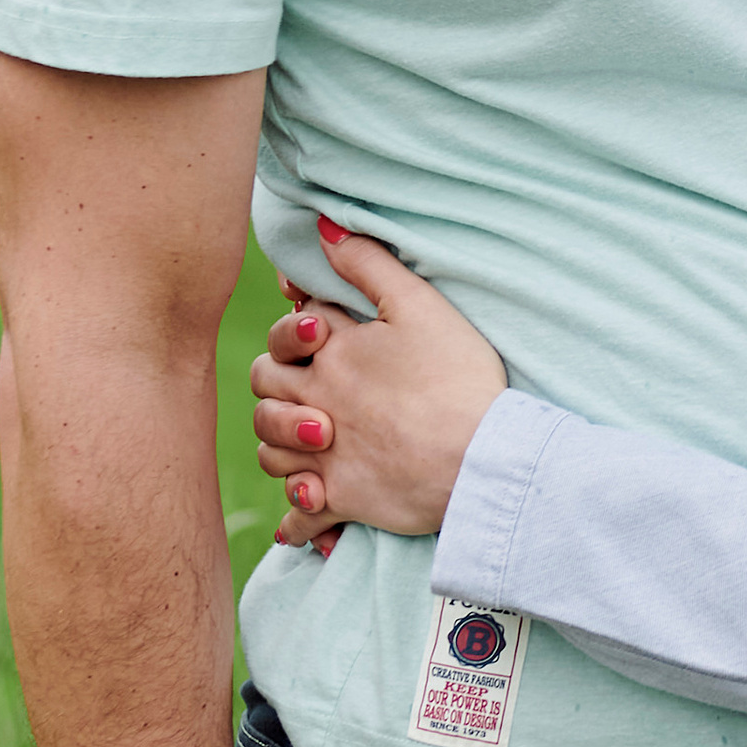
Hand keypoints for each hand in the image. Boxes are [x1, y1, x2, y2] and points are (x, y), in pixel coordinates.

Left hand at [254, 220, 509, 546]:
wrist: (480, 456)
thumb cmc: (457, 377)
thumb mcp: (419, 306)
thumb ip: (368, 264)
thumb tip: (323, 228)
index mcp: (333, 353)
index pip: (290, 331)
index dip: (299, 326)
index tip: (315, 330)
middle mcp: (316, 403)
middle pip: (266, 388)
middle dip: (277, 383)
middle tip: (311, 386)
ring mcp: (324, 456)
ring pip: (271, 451)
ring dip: (280, 444)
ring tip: (306, 443)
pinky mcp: (340, 500)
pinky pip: (301, 517)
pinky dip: (297, 519)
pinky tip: (303, 516)